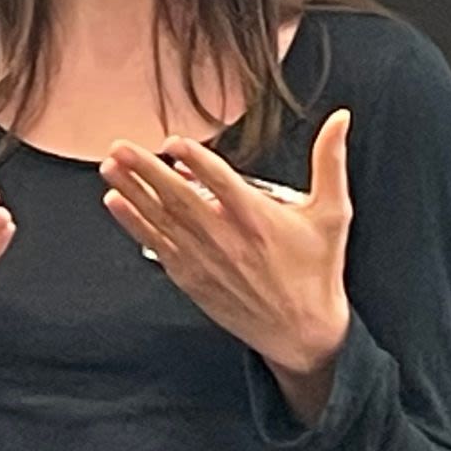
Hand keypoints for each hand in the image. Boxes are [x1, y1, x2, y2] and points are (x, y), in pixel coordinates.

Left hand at [98, 111, 353, 409]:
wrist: (303, 331)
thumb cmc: (317, 269)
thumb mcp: (333, 213)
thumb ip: (331, 163)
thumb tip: (340, 119)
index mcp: (258, 218)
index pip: (220, 181)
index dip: (194, 159)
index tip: (173, 143)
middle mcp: (226, 237)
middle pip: (178, 197)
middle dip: (146, 170)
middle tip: (120, 146)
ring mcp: (204, 259)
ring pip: (161, 219)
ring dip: (131, 190)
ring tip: (109, 166)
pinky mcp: (190, 278)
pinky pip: (156, 245)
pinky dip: (134, 223)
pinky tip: (115, 202)